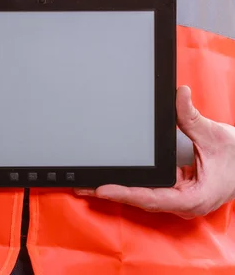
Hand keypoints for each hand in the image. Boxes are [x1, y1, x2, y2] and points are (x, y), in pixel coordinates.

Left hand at [76, 86, 234, 218]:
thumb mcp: (215, 136)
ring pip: (142, 197)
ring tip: (88, 184)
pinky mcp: (175, 190)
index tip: (103, 188)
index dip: (126, 193)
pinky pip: (149, 190)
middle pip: (141, 200)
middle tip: (82, 186)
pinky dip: (129, 184)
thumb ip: (193, 117)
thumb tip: (180, 94)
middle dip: (112, 192)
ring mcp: (178, 198)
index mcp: (192, 197)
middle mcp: (182, 202)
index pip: (153, 197)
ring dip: (118, 189)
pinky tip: (111, 178)